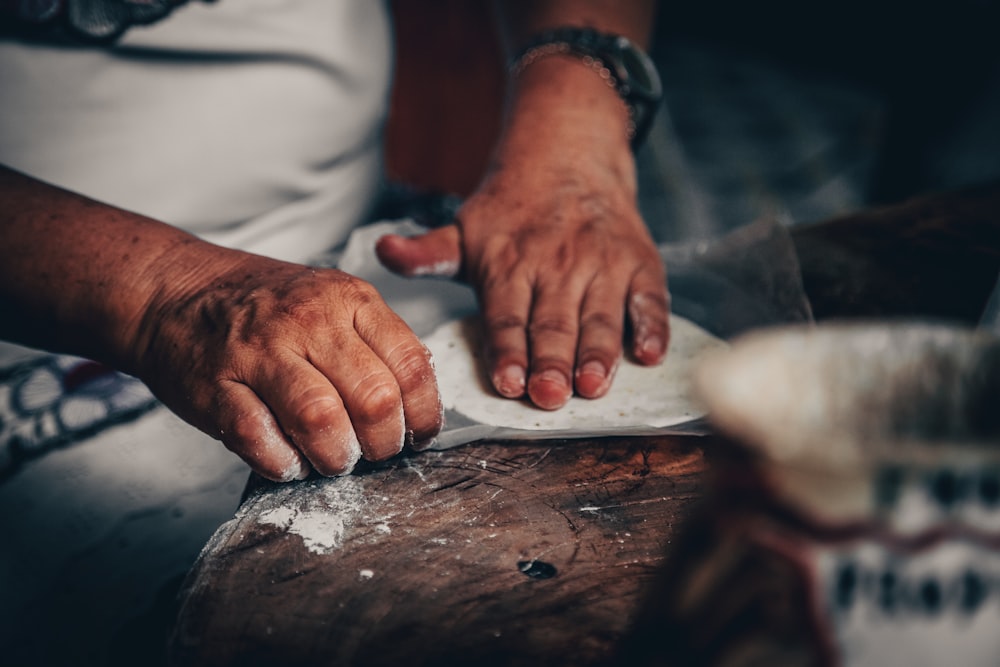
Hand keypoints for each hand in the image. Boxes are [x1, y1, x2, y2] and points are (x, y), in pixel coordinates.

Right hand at [130, 250, 441, 481]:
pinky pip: (260, 439)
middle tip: (373, 453)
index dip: (424, 414)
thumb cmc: (264, 308)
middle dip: (383, 444)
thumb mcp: (332, 302)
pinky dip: (283, 463)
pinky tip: (289, 460)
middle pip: (374, 399)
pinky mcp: (216, 386)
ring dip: (336, 456)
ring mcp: (260, 352)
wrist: (176, 292)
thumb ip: (374, 344)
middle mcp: (309, 320)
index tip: (418, 436)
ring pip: (321, 419)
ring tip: (333, 459)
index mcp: (349, 298)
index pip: (411, 364)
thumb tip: (417, 408)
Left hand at [376, 69, 668, 409]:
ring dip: (599, 352)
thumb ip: (428, 252)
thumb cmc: (512, 211)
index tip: (508, 382)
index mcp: (510, 263)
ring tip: (594, 385)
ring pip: (601, 315)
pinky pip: (649, 298)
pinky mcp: (640, 263)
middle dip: (553, 362)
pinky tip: (649, 354)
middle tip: (551, 396)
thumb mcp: (465, 229)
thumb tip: (383, 252)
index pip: (507, 315)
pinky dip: (652, 326)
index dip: (508, 350)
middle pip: (554, 322)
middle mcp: (557, 265)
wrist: (569, 154)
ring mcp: (602, 264)